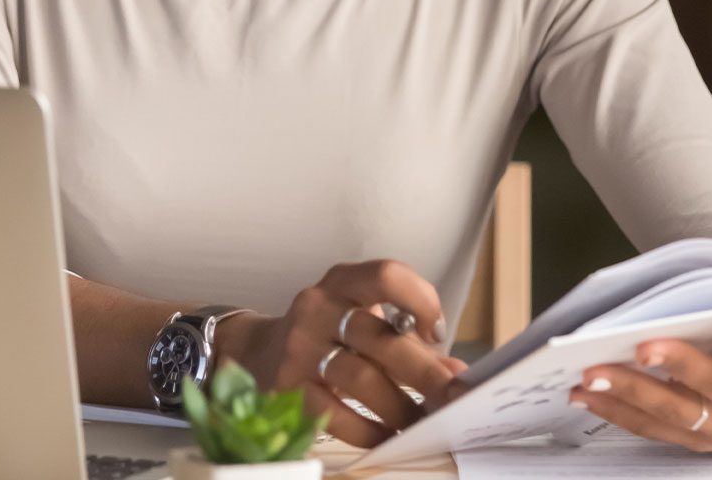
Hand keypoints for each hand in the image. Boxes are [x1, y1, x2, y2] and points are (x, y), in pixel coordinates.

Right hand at [219, 259, 466, 447]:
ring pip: (360, 379)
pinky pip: (335, 414)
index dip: (420, 300)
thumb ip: (408, 341)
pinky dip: (368, 430)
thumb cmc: (326, 335)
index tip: (436, 334)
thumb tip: (455, 372)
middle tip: (452, 397)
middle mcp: (318, 307)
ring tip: (421, 423)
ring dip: (399, 406)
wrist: (256, 352)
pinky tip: (386, 436)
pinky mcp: (288, 386)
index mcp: (342, 282)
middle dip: (424, 372)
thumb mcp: (362, 322)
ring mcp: (299, 347)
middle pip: (380, 337)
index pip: (386, 275)